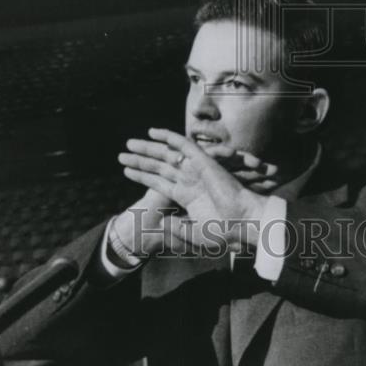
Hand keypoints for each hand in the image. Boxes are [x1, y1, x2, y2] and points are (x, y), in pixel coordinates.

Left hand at [119, 129, 267, 254]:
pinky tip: (152, 132)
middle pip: (159, 166)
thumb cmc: (224, 231)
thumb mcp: (194, 232)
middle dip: (140, 159)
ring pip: (167, 155)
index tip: (126, 170)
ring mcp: (195, 169)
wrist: (243, 223)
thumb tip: (158, 222)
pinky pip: (184, 145)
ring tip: (129, 144)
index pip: (159, 181)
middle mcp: (189, 180)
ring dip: (147, 148)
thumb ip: (176, 226)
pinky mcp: (204, 161)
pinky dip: (169, 137)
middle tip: (122, 154)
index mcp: (187, 196)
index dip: (142, 175)